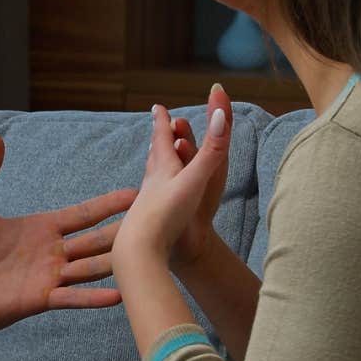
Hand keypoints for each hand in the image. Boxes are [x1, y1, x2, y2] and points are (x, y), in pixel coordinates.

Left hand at [0, 135, 136, 331]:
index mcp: (39, 228)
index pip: (82, 214)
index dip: (108, 204)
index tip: (137, 192)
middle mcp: (50, 253)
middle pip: (97, 240)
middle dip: (125, 231)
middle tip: (158, 221)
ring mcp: (48, 277)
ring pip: (92, 267)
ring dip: (117, 262)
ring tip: (148, 257)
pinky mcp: (38, 300)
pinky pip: (71, 297)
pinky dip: (94, 297)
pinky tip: (119, 295)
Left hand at [115, 90, 232, 273]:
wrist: (141, 252)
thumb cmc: (167, 214)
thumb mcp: (195, 180)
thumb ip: (210, 151)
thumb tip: (220, 114)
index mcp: (163, 170)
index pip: (161, 139)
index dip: (162, 122)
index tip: (156, 107)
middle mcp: (151, 184)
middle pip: (154, 156)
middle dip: (158, 140)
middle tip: (156, 128)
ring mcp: (145, 204)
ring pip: (150, 178)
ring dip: (154, 164)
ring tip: (153, 159)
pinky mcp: (145, 224)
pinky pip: (150, 202)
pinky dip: (153, 193)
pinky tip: (151, 202)